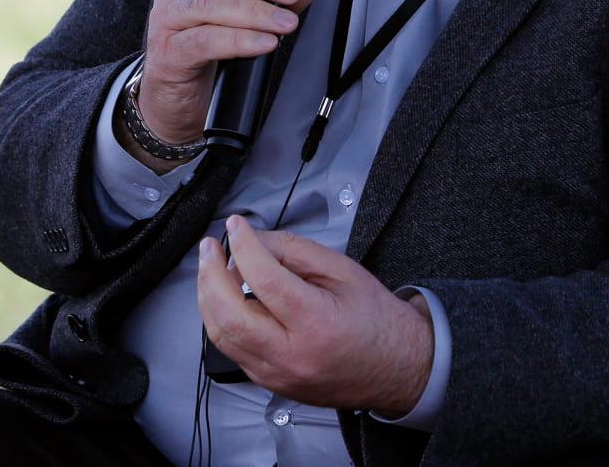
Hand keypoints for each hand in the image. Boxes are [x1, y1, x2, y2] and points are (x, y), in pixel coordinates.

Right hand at [133, 0, 322, 152]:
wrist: (176, 98)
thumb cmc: (211, 50)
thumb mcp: (248, 18)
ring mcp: (168, 19)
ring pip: (210, 3)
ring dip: (254, 11)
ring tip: (286, 24)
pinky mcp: (169, 52)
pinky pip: (205, 40)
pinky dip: (239, 40)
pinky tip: (264, 43)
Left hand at [198, 215, 433, 417]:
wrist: (399, 369)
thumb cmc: (377, 320)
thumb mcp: (343, 271)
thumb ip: (295, 252)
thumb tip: (255, 240)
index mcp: (316, 324)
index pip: (264, 279)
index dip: (243, 246)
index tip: (235, 225)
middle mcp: (292, 356)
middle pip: (229, 315)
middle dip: (211, 274)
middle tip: (210, 247)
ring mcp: (278, 376)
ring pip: (222, 336)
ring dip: (208, 297)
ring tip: (212, 268)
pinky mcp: (271, 383)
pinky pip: (233, 350)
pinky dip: (222, 320)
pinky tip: (225, 298)